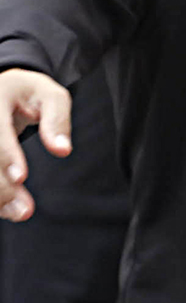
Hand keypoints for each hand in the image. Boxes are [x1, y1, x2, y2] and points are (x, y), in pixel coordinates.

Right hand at [0, 69, 72, 221]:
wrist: (1, 89)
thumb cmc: (30, 94)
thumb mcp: (50, 96)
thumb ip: (57, 119)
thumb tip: (62, 150)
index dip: (6, 155)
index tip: (21, 177)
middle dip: (2, 185)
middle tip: (25, 210)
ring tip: (19, 213)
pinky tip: (6, 209)